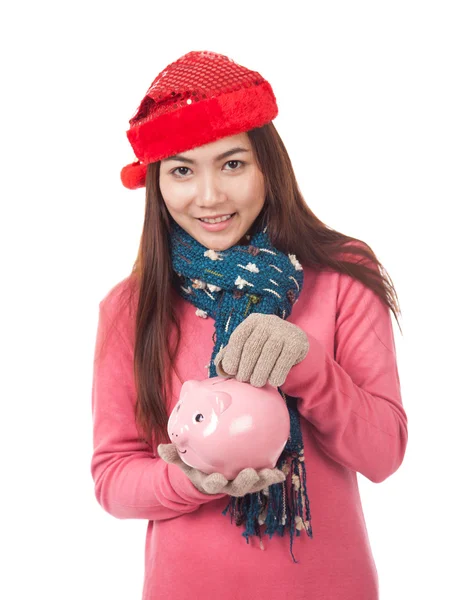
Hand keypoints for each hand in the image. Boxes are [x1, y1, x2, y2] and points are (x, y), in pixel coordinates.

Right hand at [157, 443, 285, 496]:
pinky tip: (281, 469)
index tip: (216, 480)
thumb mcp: (181, 459)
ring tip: (272, 473)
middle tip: (250, 474)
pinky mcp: (252, 478)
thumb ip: (173, 455)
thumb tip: (162, 448)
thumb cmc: (194, 464)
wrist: (207, 473)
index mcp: (209, 482)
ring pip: (253, 485)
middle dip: (244, 484)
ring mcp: (240, 483)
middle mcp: (226, 485)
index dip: (214, 484)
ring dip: (263, 480)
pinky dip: (272, 475)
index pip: (211, 484)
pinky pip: (264, 476)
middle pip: (237, 488)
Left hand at [214, 313, 308, 386]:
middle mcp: (268, 322)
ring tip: (256, 383)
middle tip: (244, 380)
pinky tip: (274, 381)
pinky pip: (284, 362)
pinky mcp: (296, 343)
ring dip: (260, 374)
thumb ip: (232, 353)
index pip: (238, 338)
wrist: (295, 342)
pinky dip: (277, 374)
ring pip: (268, 355)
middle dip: (245, 368)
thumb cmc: (265, 346)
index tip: (231, 371)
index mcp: (252, 321)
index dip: (232, 356)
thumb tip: (220, 367)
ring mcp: (284, 331)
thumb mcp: (248, 344)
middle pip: (252, 347)